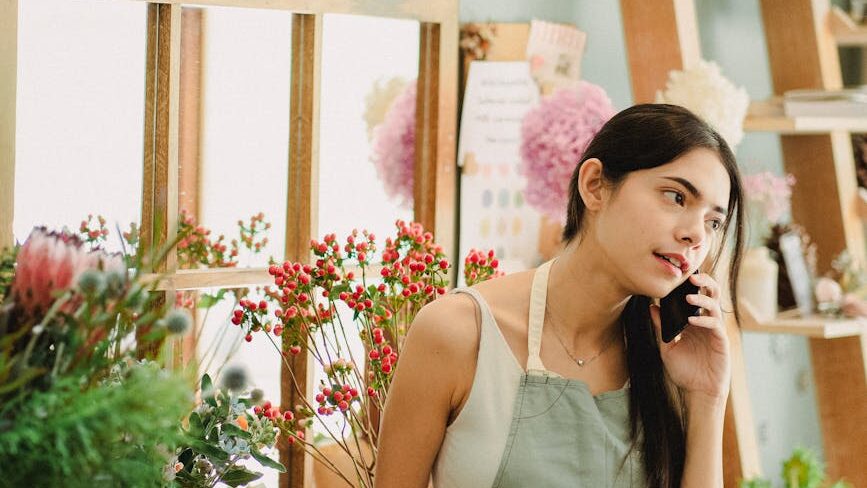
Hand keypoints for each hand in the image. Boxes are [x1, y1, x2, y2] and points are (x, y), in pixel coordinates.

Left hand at [649, 273, 730, 401]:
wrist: (697, 391)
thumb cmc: (684, 370)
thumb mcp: (667, 346)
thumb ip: (660, 327)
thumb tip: (651, 306)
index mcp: (694, 320)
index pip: (695, 296)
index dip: (690, 284)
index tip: (679, 274)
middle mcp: (705, 322)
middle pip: (710, 294)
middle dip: (704, 282)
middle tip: (692, 277)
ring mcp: (714, 330)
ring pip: (715, 306)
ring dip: (703, 299)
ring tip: (690, 296)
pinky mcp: (721, 341)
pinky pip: (715, 325)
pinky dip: (703, 320)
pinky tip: (692, 320)